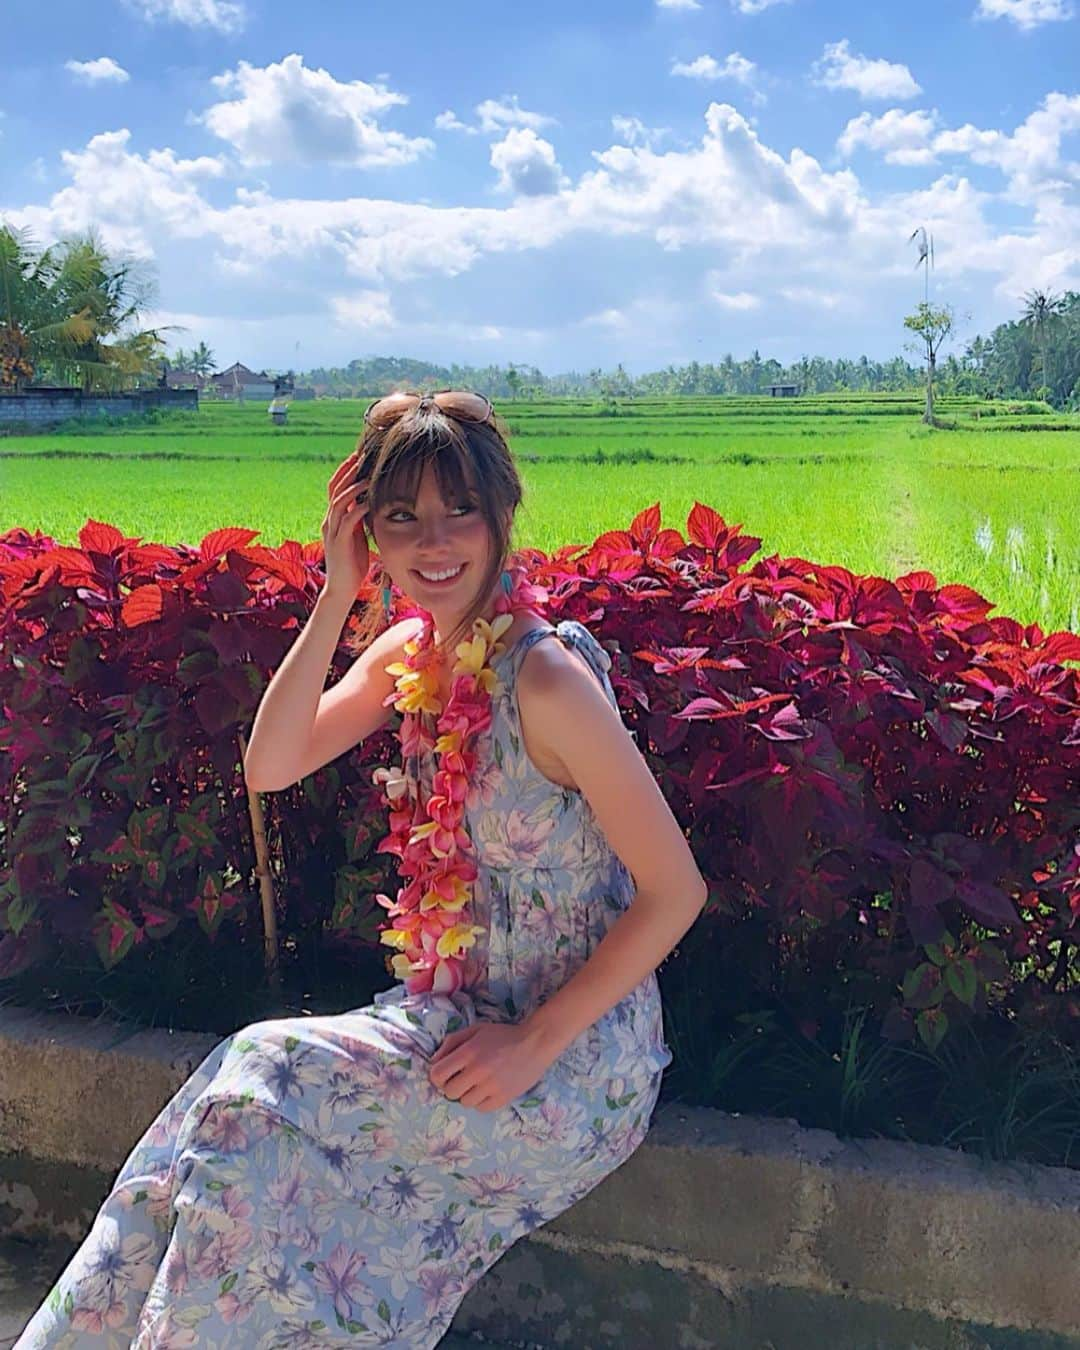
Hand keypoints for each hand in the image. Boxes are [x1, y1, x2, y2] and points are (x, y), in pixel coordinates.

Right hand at [321, 450, 370, 597]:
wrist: (342, 588)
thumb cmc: (352, 564)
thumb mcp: (356, 537)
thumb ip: (359, 521)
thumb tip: (370, 504)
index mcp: (334, 519)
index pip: (336, 488)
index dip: (346, 471)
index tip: (359, 457)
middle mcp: (329, 521)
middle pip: (335, 489)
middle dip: (347, 471)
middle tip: (360, 455)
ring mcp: (332, 531)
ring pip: (339, 502)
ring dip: (353, 487)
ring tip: (366, 475)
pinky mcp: (339, 543)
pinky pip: (347, 522)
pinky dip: (357, 509)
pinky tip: (368, 502)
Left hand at [428, 1022, 554, 1112]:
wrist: (535, 1043)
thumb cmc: (502, 1035)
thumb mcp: (475, 1030)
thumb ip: (451, 1042)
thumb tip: (433, 1062)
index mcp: (468, 1052)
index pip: (437, 1075)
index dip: (437, 1076)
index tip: (444, 1074)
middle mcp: (478, 1071)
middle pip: (449, 1092)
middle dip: (451, 1086)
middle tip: (461, 1079)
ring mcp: (491, 1086)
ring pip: (464, 1102)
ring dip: (467, 1094)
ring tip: (477, 1083)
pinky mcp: (503, 1098)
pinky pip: (481, 1108)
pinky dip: (480, 1101)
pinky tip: (487, 1090)